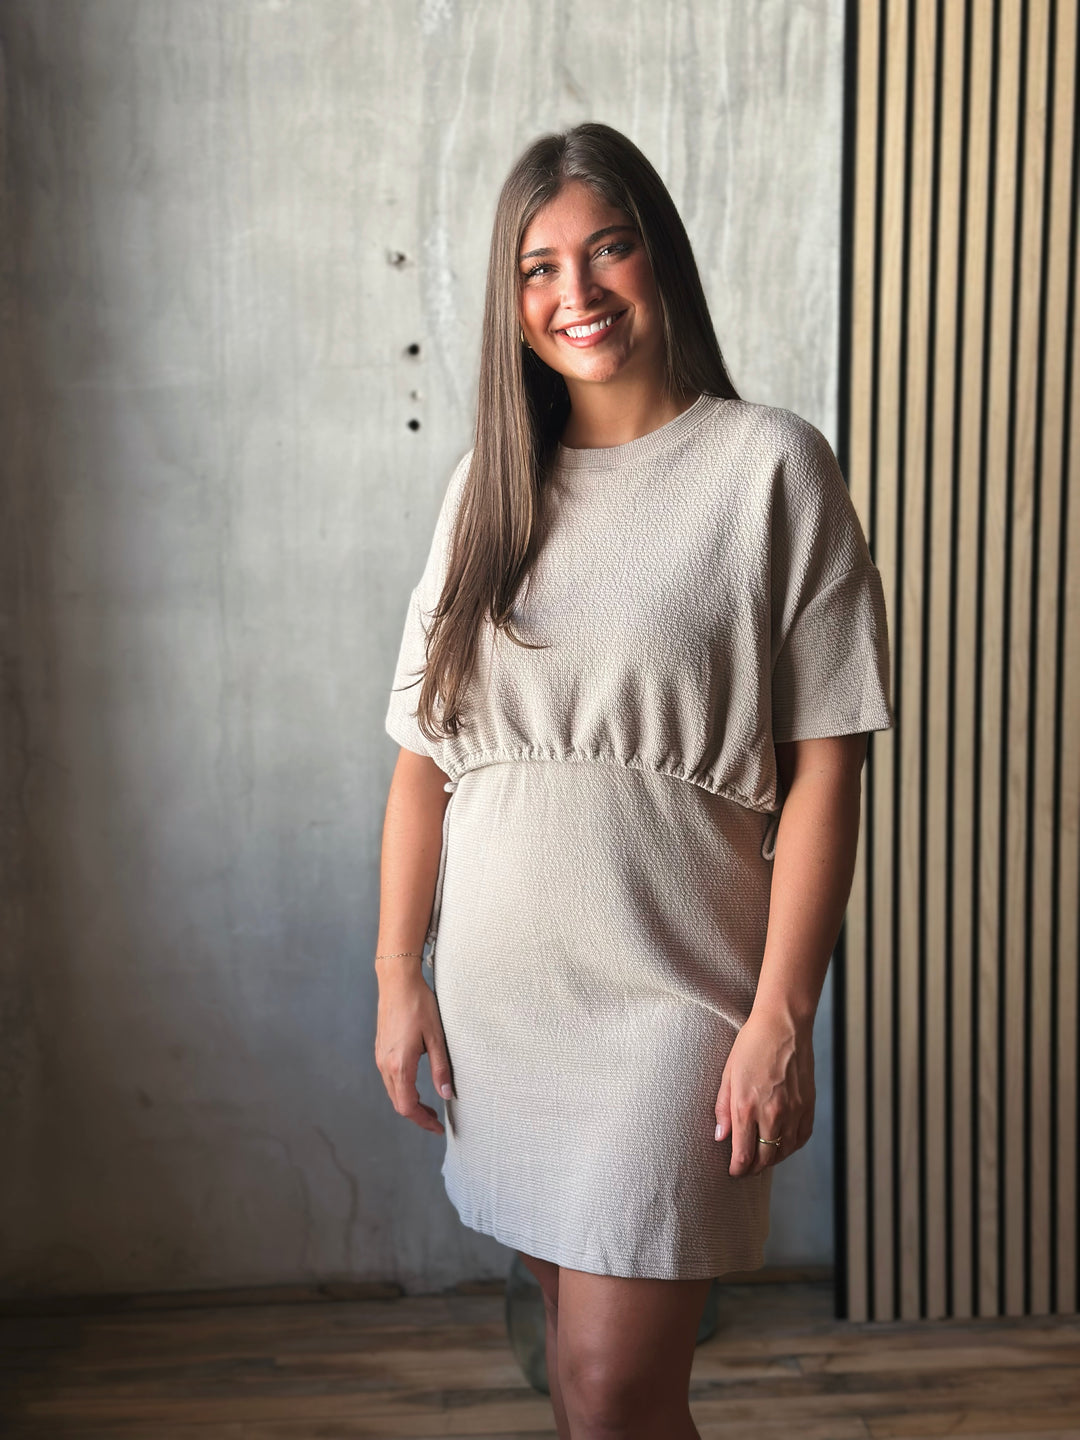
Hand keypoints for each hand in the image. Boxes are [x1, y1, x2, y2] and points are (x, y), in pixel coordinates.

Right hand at [374, 962, 454, 1134]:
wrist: (397, 982)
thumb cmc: (419, 1005)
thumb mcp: (437, 1038)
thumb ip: (441, 1069)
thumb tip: (447, 1095)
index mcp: (400, 1065)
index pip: (408, 1106)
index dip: (422, 1121)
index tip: (437, 1128)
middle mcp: (386, 1064)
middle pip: (398, 1102)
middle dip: (417, 1115)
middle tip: (436, 1120)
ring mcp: (381, 1057)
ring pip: (393, 1091)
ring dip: (409, 1102)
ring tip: (429, 1105)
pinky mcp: (381, 1049)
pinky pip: (389, 1078)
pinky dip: (402, 1089)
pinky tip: (415, 1085)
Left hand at [714, 1009, 814, 1176]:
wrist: (783, 1025)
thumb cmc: (751, 1045)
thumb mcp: (728, 1074)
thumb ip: (723, 1109)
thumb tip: (720, 1137)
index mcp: (747, 1107)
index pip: (743, 1154)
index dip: (738, 1169)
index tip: (733, 1172)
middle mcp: (772, 1114)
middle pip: (765, 1158)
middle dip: (753, 1169)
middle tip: (746, 1170)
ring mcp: (793, 1111)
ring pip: (784, 1152)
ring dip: (772, 1161)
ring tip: (762, 1159)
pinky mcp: (808, 1105)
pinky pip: (801, 1138)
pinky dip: (791, 1147)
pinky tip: (783, 1145)